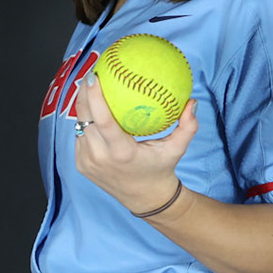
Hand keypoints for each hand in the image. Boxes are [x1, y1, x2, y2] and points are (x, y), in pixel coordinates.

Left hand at [71, 75, 197, 213]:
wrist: (145, 199)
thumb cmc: (161, 169)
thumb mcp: (177, 149)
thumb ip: (188, 126)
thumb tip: (192, 102)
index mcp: (122, 153)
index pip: (103, 121)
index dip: (95, 97)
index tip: (95, 77)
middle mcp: (100, 158)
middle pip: (85, 119)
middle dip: (84, 93)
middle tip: (92, 73)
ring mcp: (88, 162)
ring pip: (79, 126)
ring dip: (83, 105)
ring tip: (89, 85)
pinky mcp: (81, 165)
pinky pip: (80, 137)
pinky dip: (85, 122)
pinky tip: (90, 106)